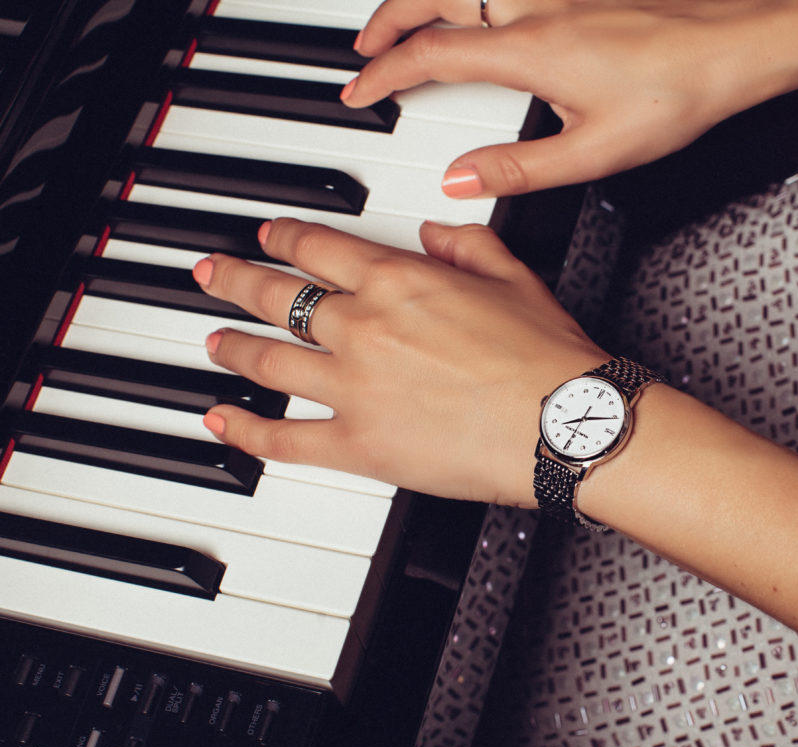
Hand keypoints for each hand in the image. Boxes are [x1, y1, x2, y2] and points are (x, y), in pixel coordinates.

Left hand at [193, 218, 606, 506]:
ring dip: (233, 347)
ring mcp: (354, 387)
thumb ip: (467, 244)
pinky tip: (223, 420)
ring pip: (270, 359)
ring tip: (213, 340)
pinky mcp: (358, 444)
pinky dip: (247, 429)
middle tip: (212, 274)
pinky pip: (286, 438)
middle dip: (237, 280)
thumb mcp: (514, 278)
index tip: (268, 237)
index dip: (286, 239)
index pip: (321, 249)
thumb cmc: (547, 359)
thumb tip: (434, 229)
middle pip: (279, 297)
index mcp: (400, 282)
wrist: (563, 424)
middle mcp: (365, 327)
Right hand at [345, 0, 797, 196]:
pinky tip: (469, 15)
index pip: (433, 54)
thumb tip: (458, 179)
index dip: (386, 71)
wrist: (736, 46)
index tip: (359, 89)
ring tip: (401, 28)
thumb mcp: (590, 153)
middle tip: (364, 52)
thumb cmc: (674, 93)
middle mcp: (534, 8)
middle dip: (387, 22)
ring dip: (421, 0)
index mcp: (529, 50)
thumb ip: (515, 169)